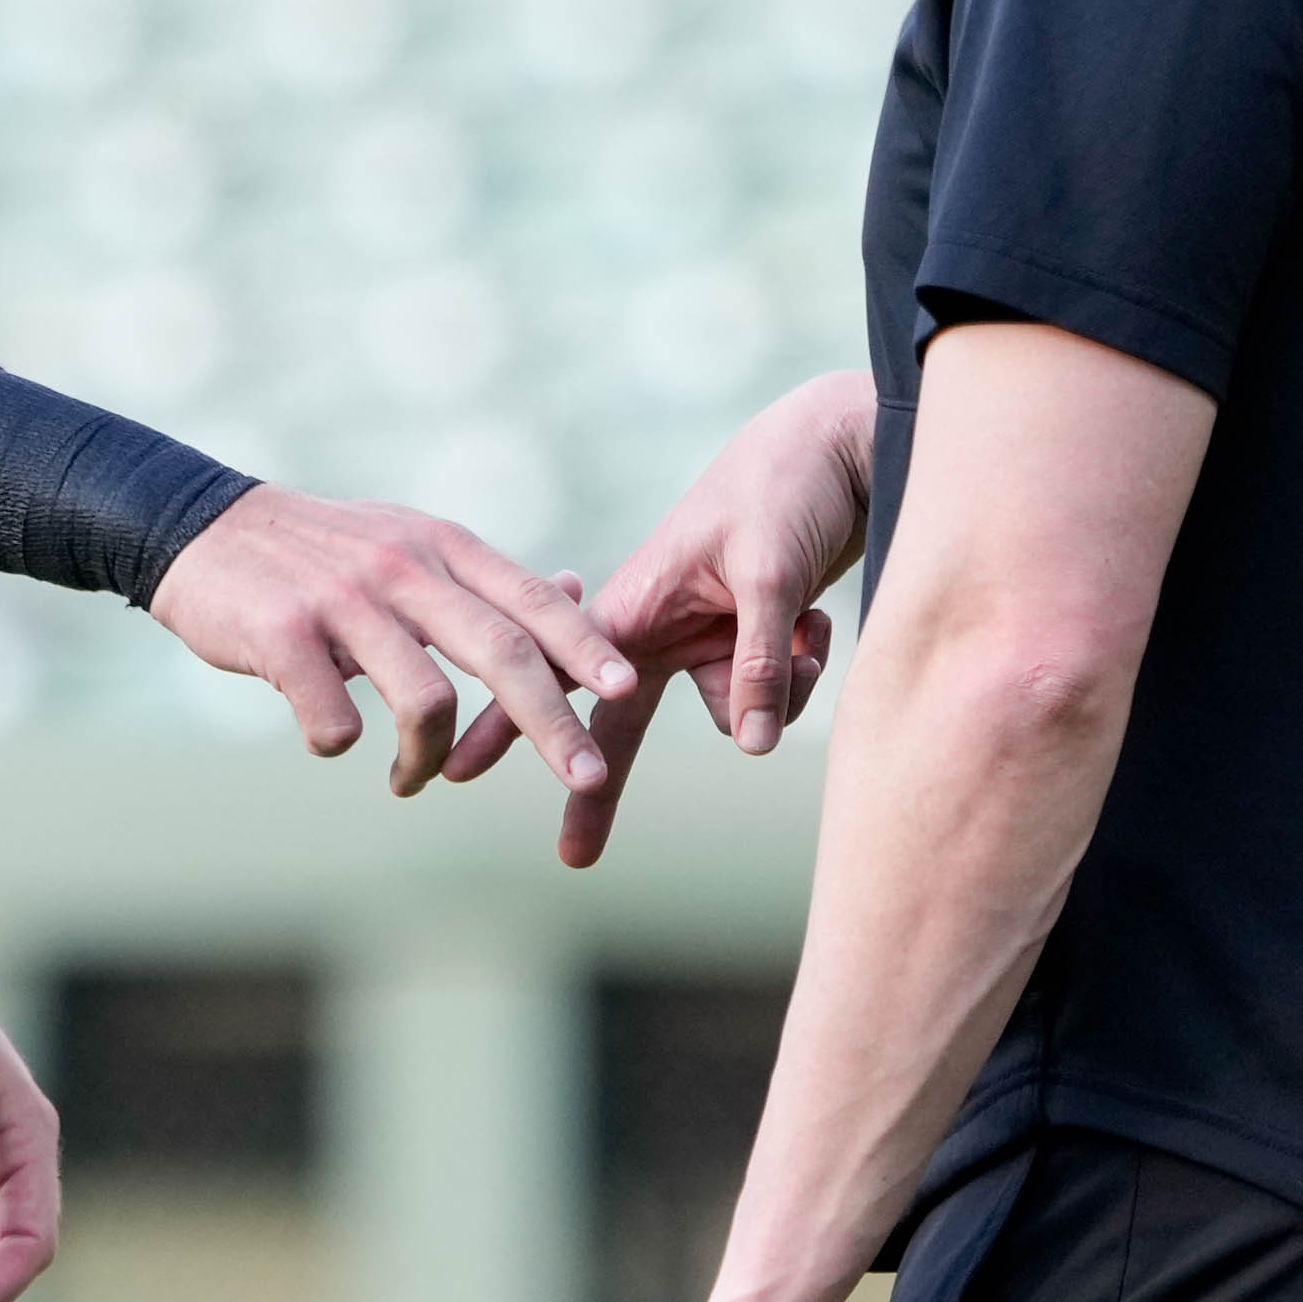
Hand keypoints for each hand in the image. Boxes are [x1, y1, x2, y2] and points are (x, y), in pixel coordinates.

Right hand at [146, 484, 639, 797]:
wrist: (200, 529)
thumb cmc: (318, 552)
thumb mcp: (410, 541)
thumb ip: (485, 577)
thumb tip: (576, 593)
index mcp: (439, 546)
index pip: (528, 599)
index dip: (583, 645)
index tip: (625, 688)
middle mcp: (401, 568)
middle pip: (501, 653)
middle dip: (555, 724)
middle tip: (588, 777)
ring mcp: (342, 602)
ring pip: (424, 701)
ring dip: (427, 761)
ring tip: (413, 780)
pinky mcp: (284, 637)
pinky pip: (337, 721)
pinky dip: (341, 744)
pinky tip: (332, 740)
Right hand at [449, 370, 867, 860]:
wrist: (843, 445)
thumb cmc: (786, 486)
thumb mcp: (768, 574)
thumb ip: (756, 661)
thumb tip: (753, 747)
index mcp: (637, 597)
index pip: (557, 671)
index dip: (510, 722)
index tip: (459, 769)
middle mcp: (660, 622)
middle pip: (622, 723)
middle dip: (603, 781)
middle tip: (573, 855)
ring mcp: (702, 632)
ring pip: (727, 709)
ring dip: (778, 686)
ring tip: (810, 630)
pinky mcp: (745, 636)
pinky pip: (767, 692)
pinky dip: (802, 666)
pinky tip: (820, 621)